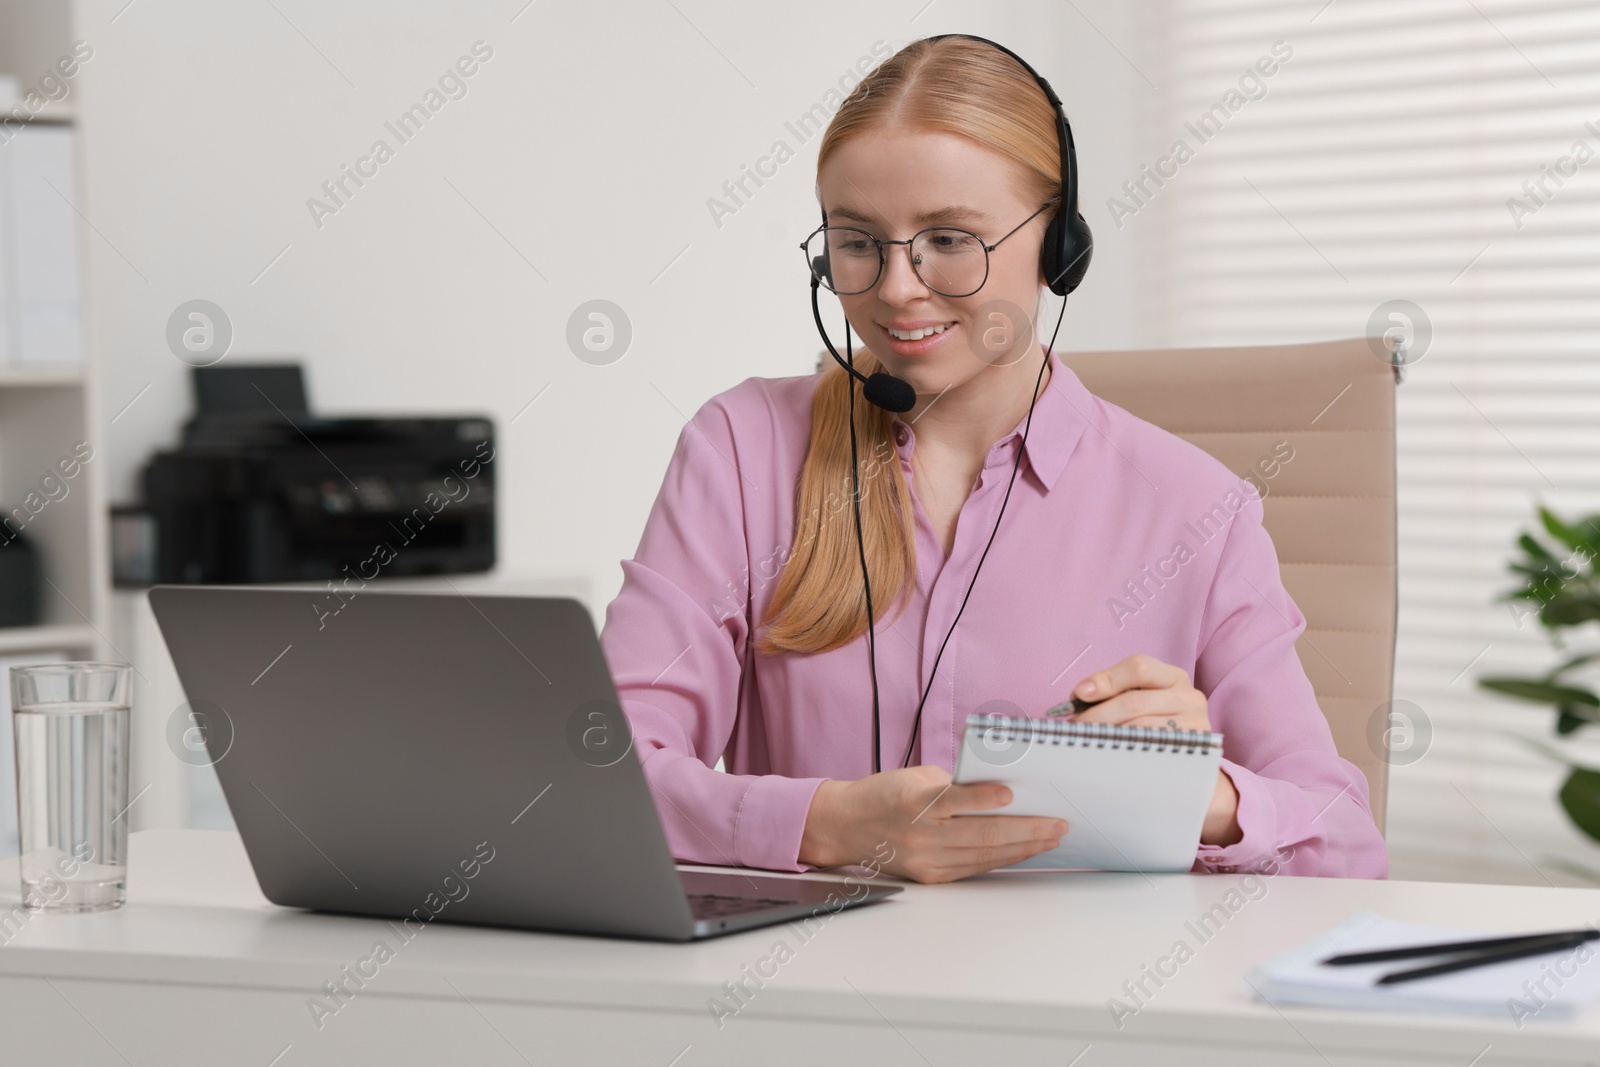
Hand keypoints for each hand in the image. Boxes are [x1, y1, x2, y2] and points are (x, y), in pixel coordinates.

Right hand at [798, 765, 1067, 883]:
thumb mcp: (915, 776)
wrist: (845, 826)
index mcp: (915, 801)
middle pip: (982, 834)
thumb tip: (1000, 792)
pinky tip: (1024, 850)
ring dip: (1023, 847)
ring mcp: (927, 859)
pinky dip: (1003, 859)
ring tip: (1051, 837)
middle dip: (1026, 830)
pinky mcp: (931, 876)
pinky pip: (975, 868)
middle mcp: (921, 834)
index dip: (985, 798)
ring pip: (985, 855)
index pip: (956, 800)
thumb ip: (954, 784)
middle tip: (1058, 824)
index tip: (1012, 792)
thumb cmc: (884, 794)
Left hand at [1071, 654, 1241, 846]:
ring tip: (1086, 741)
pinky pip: (1149, 753)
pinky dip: (1124, 753)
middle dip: (1098, 715)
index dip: (1106, 680)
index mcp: (1172, 677)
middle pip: (1135, 702)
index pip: (1139, 668)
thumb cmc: (1154, 719)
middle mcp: (1189, 698)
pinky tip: (1109, 754)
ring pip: (1140, 730)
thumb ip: (1112, 691)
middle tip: (1075, 727)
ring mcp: (1194, 726)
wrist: (1189, 756)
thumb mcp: (1139, 696)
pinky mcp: (1191, 753)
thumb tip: (1078, 697)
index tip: (1080, 694)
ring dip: (1106, 736)